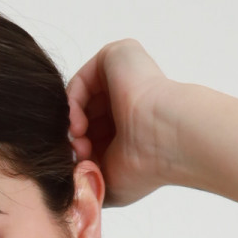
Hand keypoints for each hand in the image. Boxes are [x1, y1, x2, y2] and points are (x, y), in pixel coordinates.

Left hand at [66, 39, 172, 207]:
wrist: (166, 139)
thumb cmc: (146, 167)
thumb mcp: (111, 181)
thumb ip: (89, 177)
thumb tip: (71, 175)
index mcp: (133, 123)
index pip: (94, 132)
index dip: (82, 150)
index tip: (83, 165)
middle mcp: (130, 97)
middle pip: (85, 114)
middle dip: (76, 137)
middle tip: (80, 154)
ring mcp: (124, 75)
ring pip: (82, 98)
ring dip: (72, 123)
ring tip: (80, 143)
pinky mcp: (117, 55)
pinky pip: (82, 79)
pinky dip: (72, 103)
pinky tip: (77, 125)